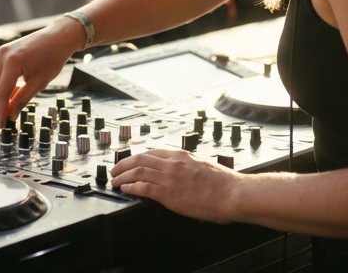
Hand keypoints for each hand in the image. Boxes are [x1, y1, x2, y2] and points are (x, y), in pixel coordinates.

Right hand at [0, 18, 82, 127]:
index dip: (0, 111)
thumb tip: (11, 116)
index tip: (2, 125)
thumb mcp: (39, 83)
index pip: (1, 93)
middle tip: (4, 118)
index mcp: (12, 62)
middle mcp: (2, 55)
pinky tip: (11, 92)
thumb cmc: (53, 58)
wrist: (59, 37)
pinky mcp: (2, 51)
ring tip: (10, 106)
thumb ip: (22, 100)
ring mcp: (0, 52)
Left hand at [110, 148, 240, 222]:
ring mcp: (170, 178)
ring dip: (123, 176)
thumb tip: (184, 173)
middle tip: (114, 170)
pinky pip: (144, 188)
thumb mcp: (203, 166)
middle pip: (140, 159)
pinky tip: (125, 189)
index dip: (137, 157)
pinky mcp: (170, 194)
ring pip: (138, 172)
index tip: (129, 161)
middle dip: (124, 164)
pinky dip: (131, 187)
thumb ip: (189, 167)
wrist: (233, 194)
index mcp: (182, 156)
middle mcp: (173, 164)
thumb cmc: (224, 184)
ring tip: (114, 181)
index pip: (152, 152)